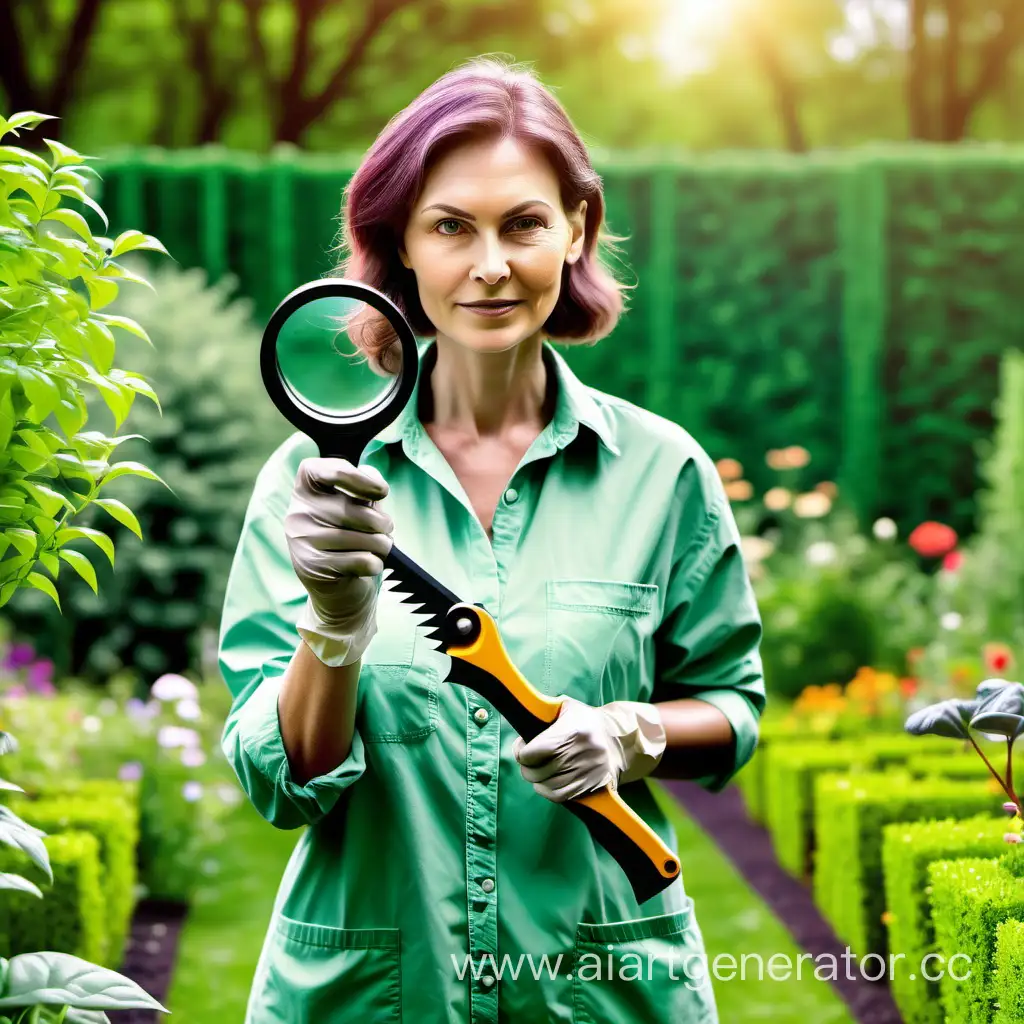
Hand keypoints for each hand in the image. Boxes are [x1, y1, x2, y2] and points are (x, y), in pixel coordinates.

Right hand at [285, 457, 394, 666]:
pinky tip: (370, 566)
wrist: (339, 590)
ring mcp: (301, 540)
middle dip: (381, 522)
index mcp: (306, 488)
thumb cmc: (353, 539)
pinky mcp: (311, 567)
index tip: (382, 492)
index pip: (327, 470)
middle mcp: (297, 511)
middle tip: (386, 529)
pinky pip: (360, 560)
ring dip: (382, 545)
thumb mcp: (360, 508)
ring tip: (379, 548)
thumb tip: (372, 478)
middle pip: (352, 510)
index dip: (358, 478)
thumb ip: (366, 489)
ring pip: (360, 537)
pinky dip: (375, 564)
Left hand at [512, 696, 666, 803]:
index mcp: (574, 730)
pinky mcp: (592, 786)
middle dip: (527, 767)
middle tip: (527, 761)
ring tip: (536, 770)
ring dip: (536, 780)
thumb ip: (544, 711)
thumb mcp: (567, 707)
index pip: (538, 749)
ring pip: (548, 785)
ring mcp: (588, 772)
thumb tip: (523, 719)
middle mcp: (583, 752)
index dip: (522, 753)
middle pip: (540, 770)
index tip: (521, 748)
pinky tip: (546, 782)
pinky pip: (560, 796)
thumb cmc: (585, 720)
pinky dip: (547, 792)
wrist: (618, 738)